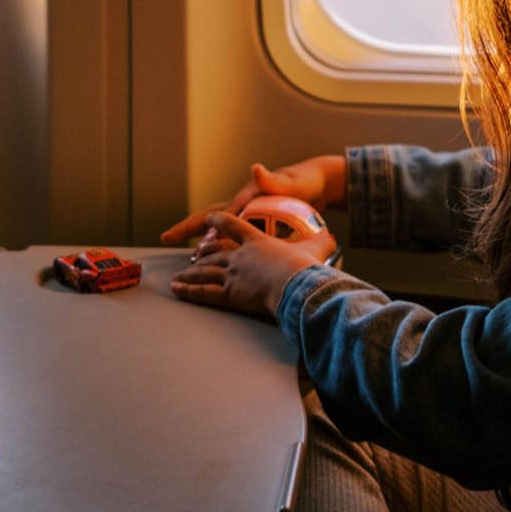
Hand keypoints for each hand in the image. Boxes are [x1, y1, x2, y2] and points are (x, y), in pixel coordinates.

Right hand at [158, 154, 346, 245]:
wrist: (318, 185)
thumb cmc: (304, 183)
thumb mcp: (290, 183)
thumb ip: (273, 180)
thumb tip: (256, 169)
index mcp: (247, 197)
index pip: (222, 212)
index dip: (207, 226)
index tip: (194, 241)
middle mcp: (243, 205)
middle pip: (210, 217)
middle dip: (187, 228)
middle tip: (165, 237)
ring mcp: (248, 215)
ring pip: (218, 230)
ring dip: (202, 242)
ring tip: (188, 261)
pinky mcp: (255, 224)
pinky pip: (234, 238)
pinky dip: (223, 248)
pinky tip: (217, 263)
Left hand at [170, 212, 335, 315]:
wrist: (295, 284)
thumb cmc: (306, 266)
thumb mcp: (315, 248)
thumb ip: (321, 242)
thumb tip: (333, 239)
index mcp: (257, 241)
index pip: (234, 224)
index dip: (221, 220)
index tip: (210, 218)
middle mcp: (240, 255)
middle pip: (214, 252)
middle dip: (200, 254)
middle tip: (191, 256)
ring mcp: (232, 274)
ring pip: (204, 272)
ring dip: (189, 274)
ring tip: (177, 278)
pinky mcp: (229, 293)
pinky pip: (204, 291)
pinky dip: (189, 291)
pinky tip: (177, 291)